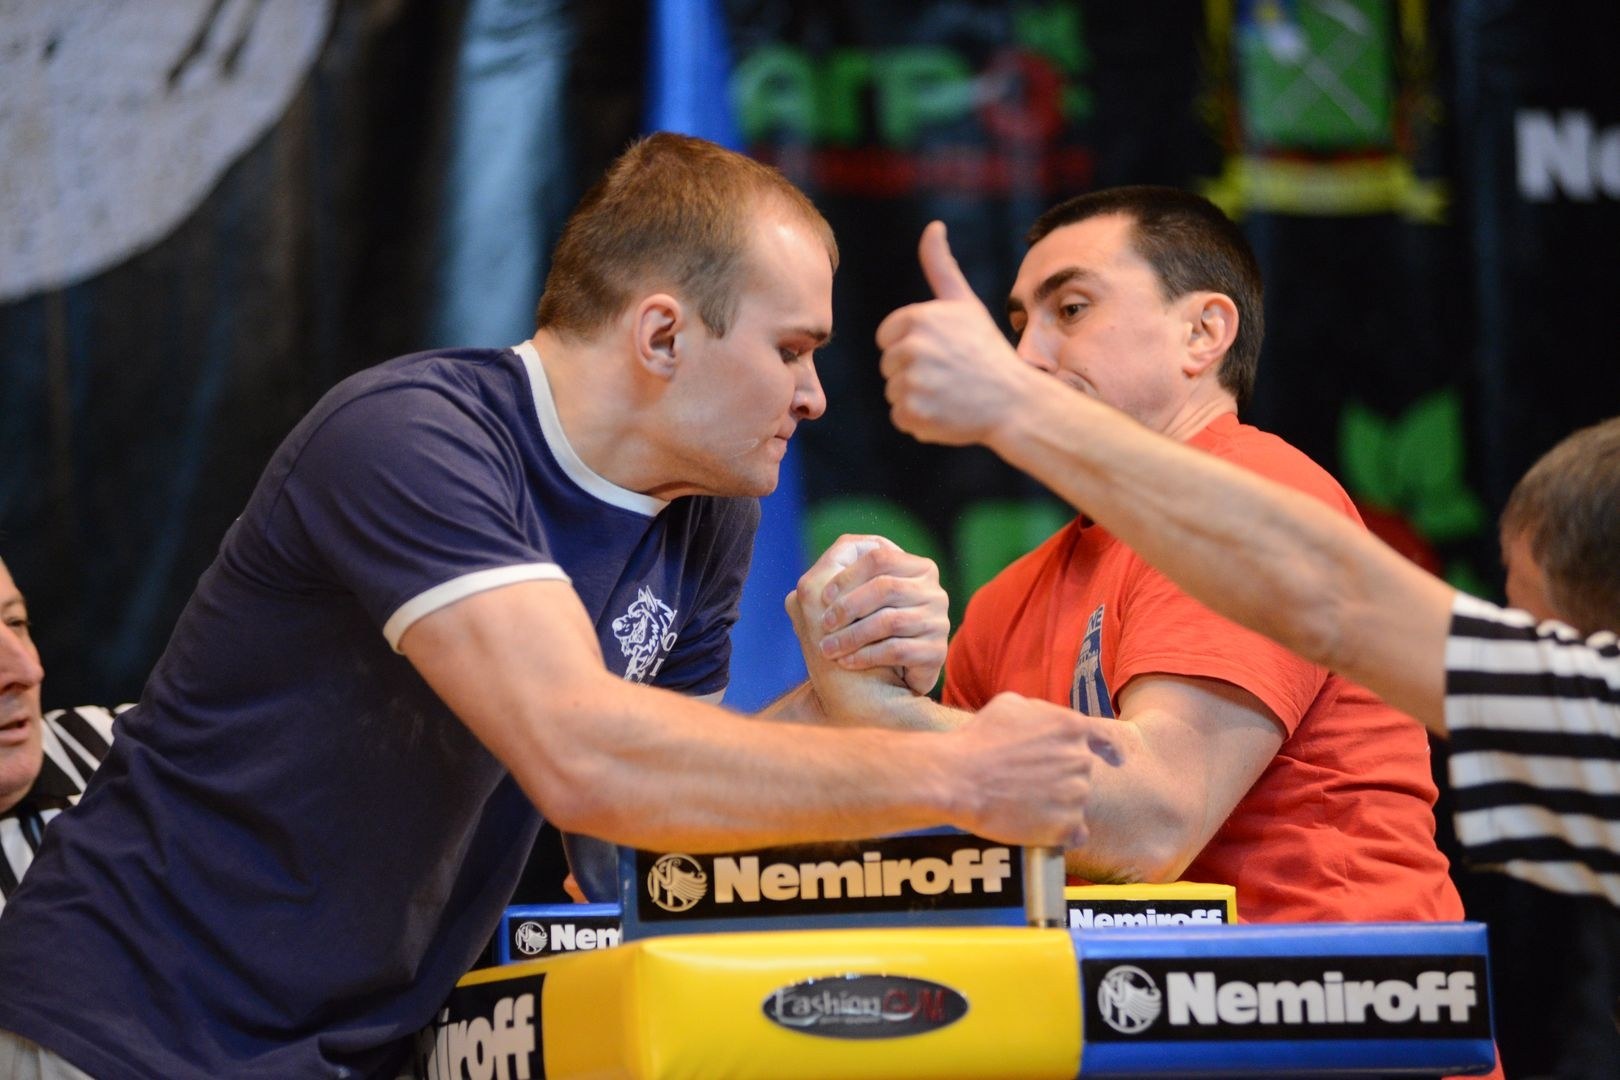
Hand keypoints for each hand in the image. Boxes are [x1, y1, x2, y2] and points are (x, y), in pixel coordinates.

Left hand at [794, 534, 947, 694]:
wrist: (880, 686)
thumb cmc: (861, 634)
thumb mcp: (851, 597)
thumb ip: (846, 568)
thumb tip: (843, 544)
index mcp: (918, 568)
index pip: (880, 557)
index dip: (848, 574)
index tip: (823, 596)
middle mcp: (934, 592)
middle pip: (885, 587)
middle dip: (848, 606)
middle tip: (824, 624)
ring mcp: (939, 622)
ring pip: (889, 620)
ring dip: (851, 636)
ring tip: (828, 649)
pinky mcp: (936, 651)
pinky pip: (897, 649)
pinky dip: (865, 655)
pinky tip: (846, 662)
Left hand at [875, 221, 1040, 446]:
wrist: (1016, 401)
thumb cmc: (987, 351)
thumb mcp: (965, 304)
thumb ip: (941, 266)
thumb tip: (933, 227)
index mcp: (918, 318)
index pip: (887, 336)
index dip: (913, 345)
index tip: (942, 351)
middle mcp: (912, 348)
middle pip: (889, 364)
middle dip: (914, 371)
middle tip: (950, 374)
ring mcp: (912, 383)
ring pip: (894, 391)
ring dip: (917, 396)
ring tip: (951, 393)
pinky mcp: (914, 414)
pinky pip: (900, 417)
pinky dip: (921, 420)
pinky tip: (948, 412)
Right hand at [948, 692, 1122, 847]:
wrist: (960, 777)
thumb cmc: (979, 739)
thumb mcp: (1011, 704)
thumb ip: (1042, 712)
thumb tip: (1049, 722)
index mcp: (1071, 727)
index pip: (1103, 740)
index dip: (1108, 750)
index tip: (1114, 760)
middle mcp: (1080, 760)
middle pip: (1081, 772)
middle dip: (1061, 777)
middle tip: (1029, 783)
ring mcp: (1075, 795)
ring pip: (1075, 801)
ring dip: (1057, 803)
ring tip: (1023, 803)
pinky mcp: (1065, 826)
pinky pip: (1075, 833)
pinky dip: (1061, 832)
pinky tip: (1041, 829)